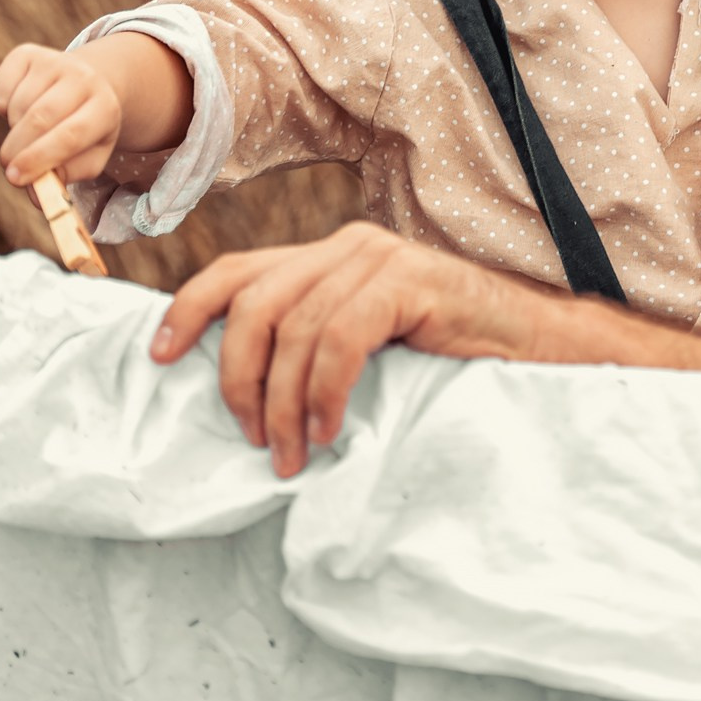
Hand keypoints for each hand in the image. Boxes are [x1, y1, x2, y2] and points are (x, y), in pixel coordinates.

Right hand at [0, 43, 123, 185]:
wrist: (88, 84)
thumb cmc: (85, 131)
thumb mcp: (88, 157)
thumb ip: (64, 179)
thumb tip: (36, 196)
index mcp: (106, 108)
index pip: (71, 136)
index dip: (40, 159)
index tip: (17, 179)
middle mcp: (84, 79)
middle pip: (40, 119)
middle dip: (19, 150)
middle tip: (10, 170)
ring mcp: (55, 62)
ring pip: (18, 106)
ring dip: (14, 130)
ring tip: (29, 134)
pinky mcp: (28, 54)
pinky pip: (2, 88)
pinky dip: (2, 108)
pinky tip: (22, 108)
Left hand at [151, 222, 549, 476]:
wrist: (543, 348)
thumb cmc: (456, 360)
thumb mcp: (372, 348)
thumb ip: (317, 346)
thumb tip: (245, 394)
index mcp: (330, 256)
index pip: (237, 272)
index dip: (187, 310)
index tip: (157, 358)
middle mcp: (349, 246)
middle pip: (254, 303)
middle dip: (237, 377)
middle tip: (254, 440)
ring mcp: (381, 259)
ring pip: (294, 328)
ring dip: (283, 402)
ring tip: (293, 454)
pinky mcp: (413, 281)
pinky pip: (341, 338)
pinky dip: (325, 391)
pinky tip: (331, 429)